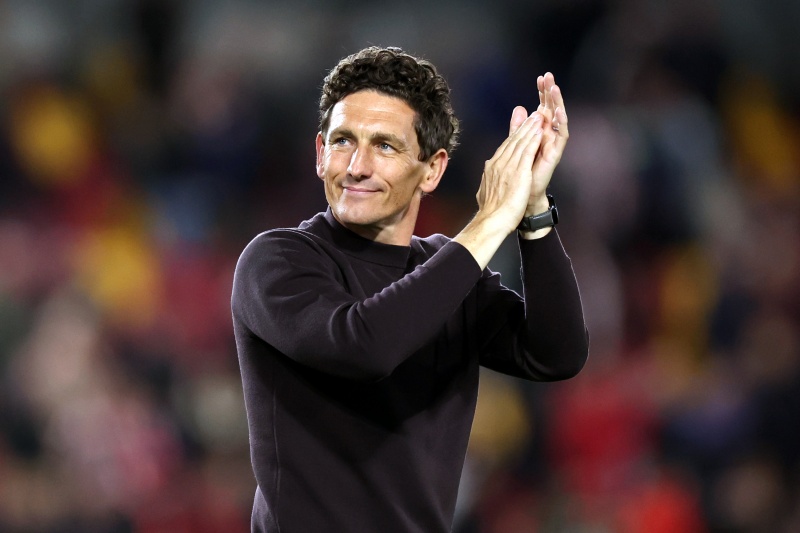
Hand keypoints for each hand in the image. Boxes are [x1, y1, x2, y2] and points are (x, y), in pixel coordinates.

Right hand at [474, 111, 544, 234]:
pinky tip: (539, 132)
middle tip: (532, 116)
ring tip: (538, 118)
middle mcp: (498, 164)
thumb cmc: (491, 212)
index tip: (521, 127)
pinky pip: (527, 152)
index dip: (514, 136)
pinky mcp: (519, 172)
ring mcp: (508, 167)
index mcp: (492, 168)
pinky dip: (533, 140)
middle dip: (523, 127)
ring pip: (520, 143)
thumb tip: (485, 181)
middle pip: (512, 141)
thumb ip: (488, 183)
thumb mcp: (485, 192)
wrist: (492, 220)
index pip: (505, 147)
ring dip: (530, 129)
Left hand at [510, 73, 568, 214]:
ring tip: (554, 88)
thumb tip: (520, 107)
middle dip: (550, 93)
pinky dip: (560, 122)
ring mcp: (553, 142)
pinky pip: (561, 134)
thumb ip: (518, 127)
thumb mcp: (517, 144)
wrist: (523, 193)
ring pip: (558, 118)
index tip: (540, 77)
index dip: (542, 93)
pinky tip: (557, 111)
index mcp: (538, 130)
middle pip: (551, 108)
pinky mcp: (556, 152)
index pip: (542, 106)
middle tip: (549, 77)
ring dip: (557, 103)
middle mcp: (548, 134)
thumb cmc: (521, 171)